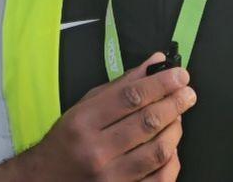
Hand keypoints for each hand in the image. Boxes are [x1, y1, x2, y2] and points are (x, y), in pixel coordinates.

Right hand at [0, 53, 194, 181]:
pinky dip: (172, 161)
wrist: (44, 181)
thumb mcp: (85, 106)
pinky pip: (159, 179)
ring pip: (158, 151)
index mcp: (84, 122)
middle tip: (188, 93)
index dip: (161, 83)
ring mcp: (110, 178)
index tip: (180, 75)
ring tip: (178, 117)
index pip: (131, 97)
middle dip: (174, 104)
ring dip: (175, 130)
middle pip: (147, 122)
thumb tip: (156, 63)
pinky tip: (172, 147)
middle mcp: (96, 150)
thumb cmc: (68, 140)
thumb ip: (121, 85)